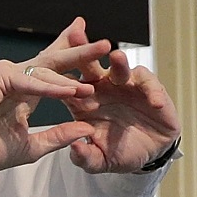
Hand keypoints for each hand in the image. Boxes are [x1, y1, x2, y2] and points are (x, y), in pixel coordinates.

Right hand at [0, 37, 111, 172]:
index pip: (54, 73)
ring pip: (47, 67)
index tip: (98, 56)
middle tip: (107, 43)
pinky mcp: (0, 77)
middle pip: (55, 61)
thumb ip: (57, 137)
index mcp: (26, 94)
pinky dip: (53, 86)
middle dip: (81, 52)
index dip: (74, 63)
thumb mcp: (31, 148)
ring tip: (99, 65)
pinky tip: (72, 89)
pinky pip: (32, 81)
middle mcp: (19, 80)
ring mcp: (9, 75)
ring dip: (74, 67)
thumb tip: (86, 130)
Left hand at [51, 18, 181, 173]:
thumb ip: (84, 157)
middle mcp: (101, 88)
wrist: (149, 153)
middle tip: (75, 35)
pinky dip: (151, 90)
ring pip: (119, 68)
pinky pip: (149, 83)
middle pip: (88, 65)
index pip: (64, 82)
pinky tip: (152, 100)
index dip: (55, 72)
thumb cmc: (119, 152)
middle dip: (82, 50)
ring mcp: (124, 85)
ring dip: (118, 63)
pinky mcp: (148, 87)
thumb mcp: (98, 161)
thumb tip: (74, 147)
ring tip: (116, 57)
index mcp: (82, 101)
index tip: (44, 61)